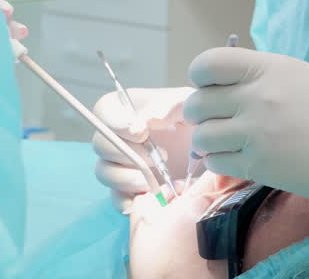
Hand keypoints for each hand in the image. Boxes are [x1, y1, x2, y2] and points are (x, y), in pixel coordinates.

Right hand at [91, 86, 195, 212]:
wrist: (207, 148)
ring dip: (131, 179)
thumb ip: (167, 105)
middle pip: (101, 145)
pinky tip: (159, 196)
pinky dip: (136, 203)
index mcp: (125, 109)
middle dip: (130, 154)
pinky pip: (118, 200)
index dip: (117, 124)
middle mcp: (116, 136)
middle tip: (163, 155)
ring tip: (160, 179)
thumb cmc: (193, 118)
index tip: (142, 133)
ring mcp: (120, 165)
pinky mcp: (129, 189)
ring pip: (104, 173)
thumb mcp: (187, 104)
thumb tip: (145, 119)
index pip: (103, 112)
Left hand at [184, 48, 308, 211]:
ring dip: (208, 140)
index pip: (209, 64)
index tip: (207, 86)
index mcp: (271, 68)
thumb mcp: (302, 76)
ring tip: (225, 141)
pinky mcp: (261, 166)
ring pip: (202, 136)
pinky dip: (220, 162)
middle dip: (198, 112)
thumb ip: (262, 74)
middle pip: (199, 103)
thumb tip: (221, 82)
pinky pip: (216, 163)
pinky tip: (238, 158)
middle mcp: (260, 97)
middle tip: (213, 118)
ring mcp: (258, 133)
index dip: (200, 76)